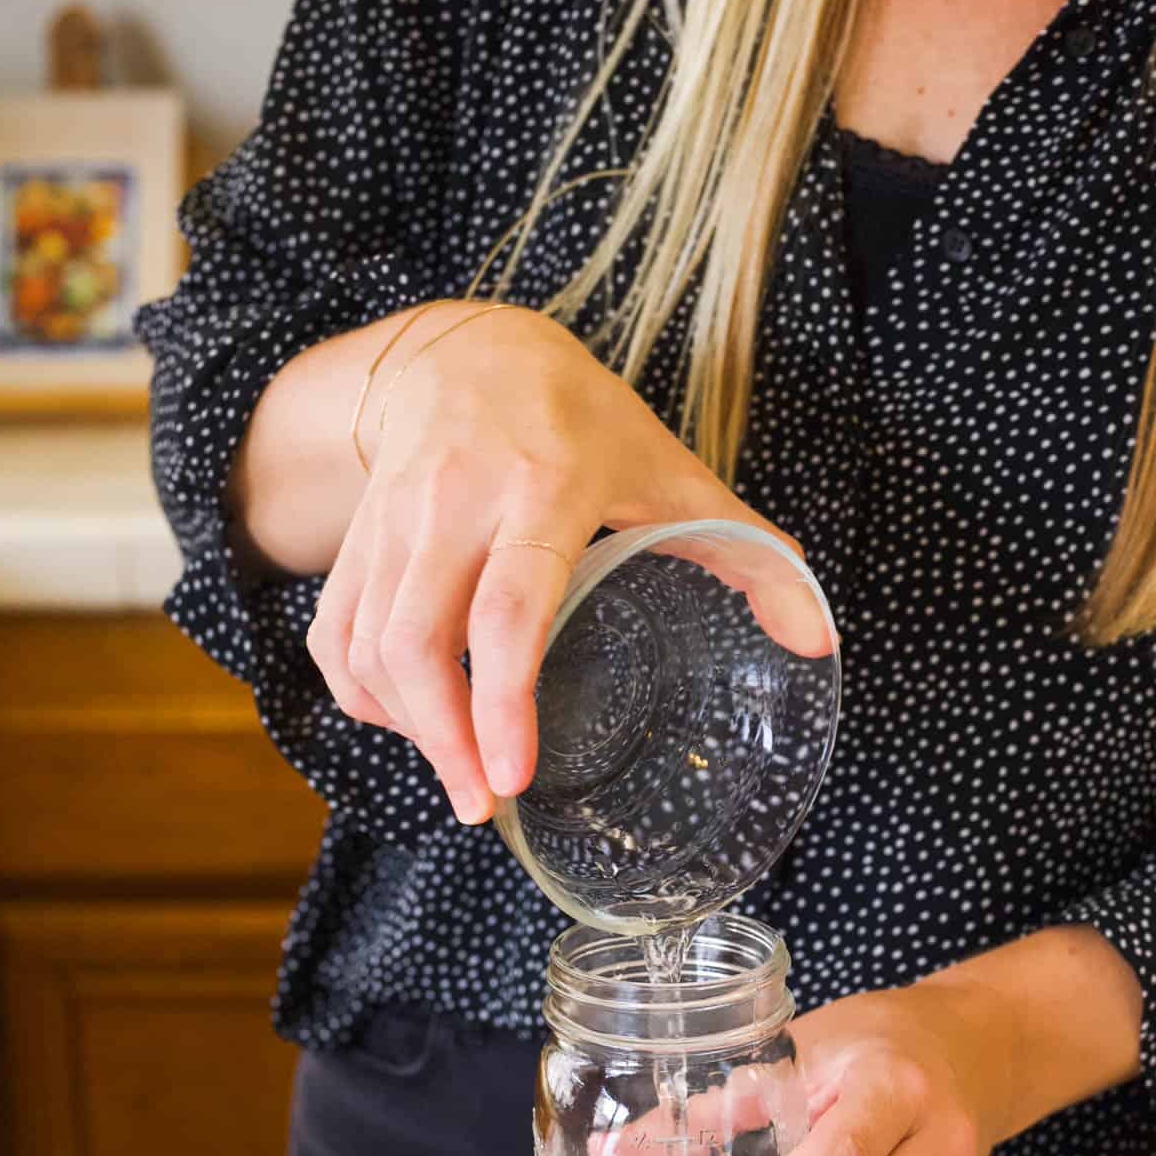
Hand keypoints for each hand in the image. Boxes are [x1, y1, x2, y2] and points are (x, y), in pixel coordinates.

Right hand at [304, 299, 816, 822]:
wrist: (465, 348)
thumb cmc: (578, 418)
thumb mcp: (670, 469)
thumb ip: (747, 552)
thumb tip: (818, 638)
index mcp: (542, 488)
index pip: (508, 609)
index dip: (502, 701)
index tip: (511, 778)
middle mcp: (454, 503)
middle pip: (417, 643)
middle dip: (442, 741)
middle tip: (483, 807)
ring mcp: (393, 520)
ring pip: (367, 646)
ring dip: (407, 728)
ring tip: (460, 775)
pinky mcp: (357, 538)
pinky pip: (336, 635)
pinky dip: (363, 694)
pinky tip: (408, 723)